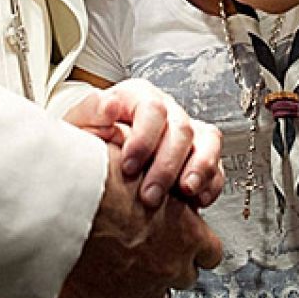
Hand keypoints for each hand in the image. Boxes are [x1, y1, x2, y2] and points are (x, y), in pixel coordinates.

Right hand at [49, 144, 223, 297]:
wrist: (57, 204)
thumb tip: (148, 165)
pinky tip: (104, 293)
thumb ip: (151, 176)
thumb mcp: (136, 163)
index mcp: (185, 232)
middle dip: (167, 262)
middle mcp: (167, 268)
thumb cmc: (93, 178)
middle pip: (183, 276)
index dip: (192, 242)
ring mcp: (139, 293)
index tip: (179, 236)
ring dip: (141, 283)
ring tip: (118, 263)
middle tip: (143, 245)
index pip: (208, 250)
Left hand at [63, 79, 224, 207]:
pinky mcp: (198, 155)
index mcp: (138, 97)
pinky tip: (198, 200)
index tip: (128, 166)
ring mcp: (186, 132)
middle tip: (150, 195)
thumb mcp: (81, 124)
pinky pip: (217, 165)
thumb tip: (109, 106)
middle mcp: (167, 111)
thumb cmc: (89, 140)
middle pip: (181, 129)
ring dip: (199, 169)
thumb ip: (92, 111)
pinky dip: (211, 183)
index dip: (144, 139)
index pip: (152, 109)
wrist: (95, 162)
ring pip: (207, 141)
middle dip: (167, 166)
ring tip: (186, 192)